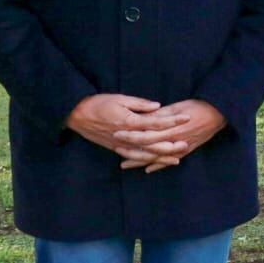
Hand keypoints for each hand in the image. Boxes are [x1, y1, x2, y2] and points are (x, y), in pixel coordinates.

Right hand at [67, 94, 190, 159]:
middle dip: (170, 145)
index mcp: (129, 121)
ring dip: (161, 157)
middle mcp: (126, 136)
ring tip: (176, 157)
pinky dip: (145, 162)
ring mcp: (121, 145)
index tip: (186, 117)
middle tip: (186, 143)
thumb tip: (158, 106)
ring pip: (144, 155)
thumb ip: (140, 104)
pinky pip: (133, 158)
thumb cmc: (99, 103)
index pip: (156, 122)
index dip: (173, 120)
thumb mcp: (120, 98)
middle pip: (153, 143)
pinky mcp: (116, 149)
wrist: (77, 115)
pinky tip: (155, 164)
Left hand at [112, 99, 226, 172]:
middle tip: (116, 149)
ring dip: (140, 162)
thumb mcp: (177, 106)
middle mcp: (174, 141)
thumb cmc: (198, 106)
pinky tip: (147, 170)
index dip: (131, 135)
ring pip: (156, 158)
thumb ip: (160, 115)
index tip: (117, 133)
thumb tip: (143, 118)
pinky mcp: (186, 150)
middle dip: (131, 150)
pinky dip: (158, 166)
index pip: (146, 135)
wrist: (218, 114)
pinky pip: (169, 161)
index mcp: (170, 129)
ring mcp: (180, 148)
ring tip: (124, 164)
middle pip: (148, 149)